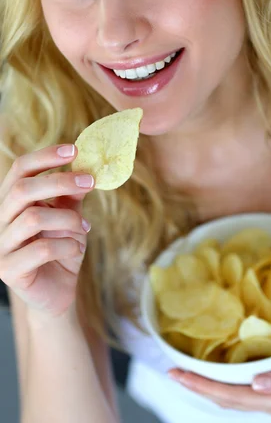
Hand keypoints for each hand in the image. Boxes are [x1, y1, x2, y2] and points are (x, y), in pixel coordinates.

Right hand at [0, 144, 94, 318]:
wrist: (58, 293)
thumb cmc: (62, 250)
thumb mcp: (71, 218)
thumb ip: (72, 196)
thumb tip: (86, 168)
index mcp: (13, 202)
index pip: (19, 169)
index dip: (45, 156)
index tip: (75, 149)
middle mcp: (0, 220)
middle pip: (23, 189)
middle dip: (60, 182)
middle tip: (90, 182)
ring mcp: (1, 246)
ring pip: (33, 218)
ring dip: (67, 220)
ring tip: (84, 229)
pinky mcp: (8, 269)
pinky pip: (41, 249)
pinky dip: (66, 246)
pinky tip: (76, 250)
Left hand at [169, 344, 270, 416]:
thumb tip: (257, 384)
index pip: (229, 397)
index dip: (201, 387)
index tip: (177, 373)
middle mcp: (270, 403)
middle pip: (225, 399)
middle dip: (196, 387)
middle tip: (171, 371)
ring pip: (232, 396)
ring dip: (207, 385)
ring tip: (186, 371)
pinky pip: (242, 388)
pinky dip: (224, 381)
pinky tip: (217, 370)